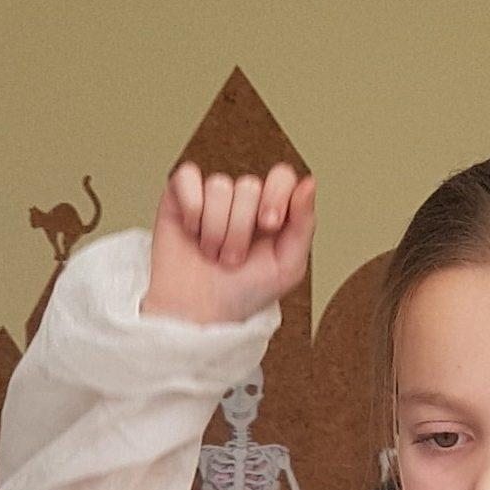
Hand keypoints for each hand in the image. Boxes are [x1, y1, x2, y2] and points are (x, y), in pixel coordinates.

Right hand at [145, 162, 315, 326]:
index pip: (281, 176)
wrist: (199, 313)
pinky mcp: (180, 195)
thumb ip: (304, 224)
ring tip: (212, 253)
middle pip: (249, 186)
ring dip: (215, 230)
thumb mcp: (287, 267)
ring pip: (219, 186)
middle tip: (233, 259)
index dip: (276, 195)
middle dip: (240, 230)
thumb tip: (308, 183)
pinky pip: (188, 176)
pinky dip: (191, 208)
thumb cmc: (244, 292)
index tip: (269, 225)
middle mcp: (243, 199)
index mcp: (272, 210)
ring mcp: (211, 195)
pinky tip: (192, 231)